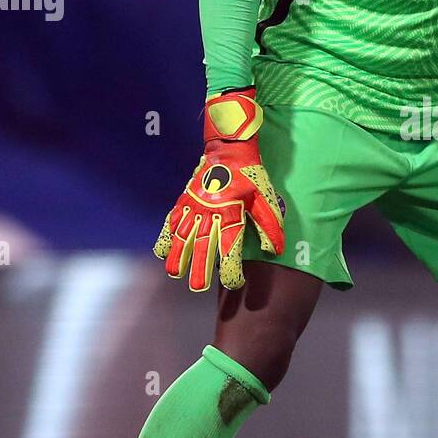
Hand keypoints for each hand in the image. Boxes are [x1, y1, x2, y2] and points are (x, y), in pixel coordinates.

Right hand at [153, 88, 284, 290]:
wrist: (229, 150)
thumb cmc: (251, 176)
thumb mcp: (265, 199)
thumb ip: (270, 226)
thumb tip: (274, 251)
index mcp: (232, 214)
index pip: (230, 248)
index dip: (231, 269)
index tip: (233, 282)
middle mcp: (210, 213)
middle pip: (201, 246)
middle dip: (199, 269)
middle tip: (197, 287)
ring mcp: (193, 207)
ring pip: (182, 236)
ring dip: (178, 256)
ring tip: (175, 273)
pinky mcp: (183, 200)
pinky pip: (171, 222)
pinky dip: (166, 237)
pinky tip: (163, 252)